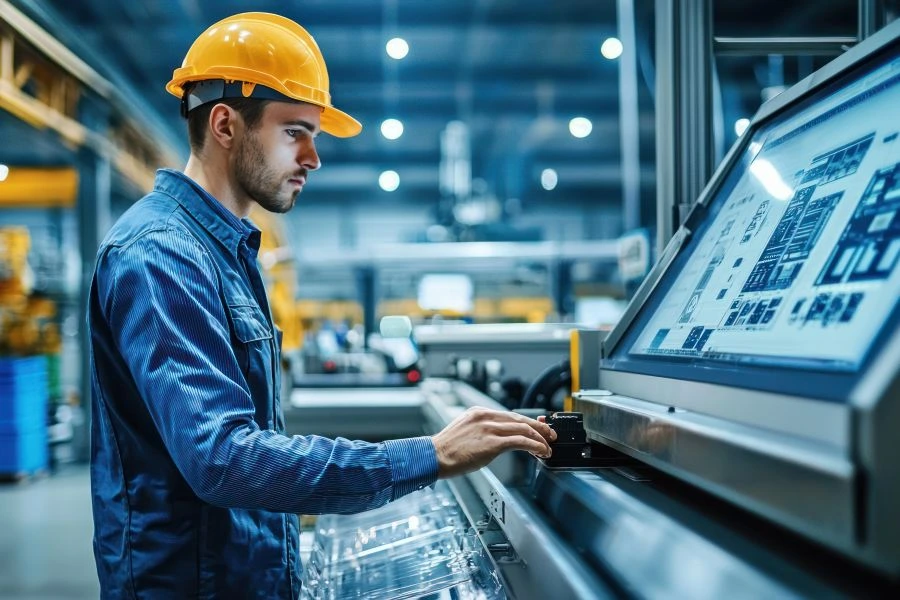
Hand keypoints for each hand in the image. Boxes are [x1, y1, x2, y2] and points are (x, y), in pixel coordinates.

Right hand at [431, 407, 556, 477]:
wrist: (434, 456)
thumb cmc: (446, 449)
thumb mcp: (465, 431)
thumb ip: (482, 430)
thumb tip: (499, 438)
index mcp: (479, 412)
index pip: (510, 414)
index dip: (528, 421)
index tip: (538, 427)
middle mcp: (486, 416)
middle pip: (520, 419)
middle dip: (539, 428)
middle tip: (550, 435)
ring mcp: (489, 428)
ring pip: (524, 429)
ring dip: (540, 439)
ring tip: (547, 447)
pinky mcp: (492, 443)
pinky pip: (521, 441)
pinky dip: (535, 446)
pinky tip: (541, 452)